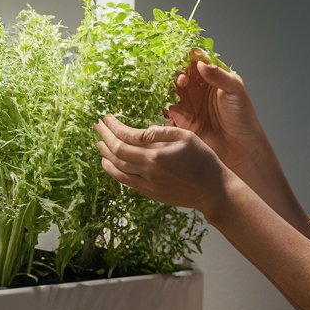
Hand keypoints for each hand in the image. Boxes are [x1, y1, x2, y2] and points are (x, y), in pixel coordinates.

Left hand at [95, 114, 227, 217]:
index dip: (113, 126)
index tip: (106, 117)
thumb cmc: (203, 160)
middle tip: (97, 126)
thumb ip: (162, 132)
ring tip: (98, 144)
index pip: (126, 137)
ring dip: (105, 155)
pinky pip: (125, 181)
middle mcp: (147, 170)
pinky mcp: (150, 193)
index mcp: (155, 154)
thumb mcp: (187, 137)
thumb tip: (142, 130)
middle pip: (116, 153)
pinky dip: (113, 171)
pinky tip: (109, 164)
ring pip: (117, 169)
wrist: (212, 191)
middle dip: (104, 137)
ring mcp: (147, 184)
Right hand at [165, 52, 262, 176]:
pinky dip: (164, 106)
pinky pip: (167, 110)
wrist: (240, 149)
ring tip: (174, 91)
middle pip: (180, 74)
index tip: (184, 59)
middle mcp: (198, 89)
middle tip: (181, 79)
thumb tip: (200, 63)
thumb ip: (219, 75)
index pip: (197, 62)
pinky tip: (168, 105)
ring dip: (168, 88)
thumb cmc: (243, 119)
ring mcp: (189, 104)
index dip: (189, 59)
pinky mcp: (182, 120)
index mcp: (213, 78)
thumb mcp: (235, 91)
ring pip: (171, 90)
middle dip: (176, 73)